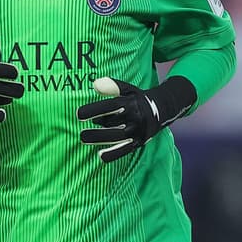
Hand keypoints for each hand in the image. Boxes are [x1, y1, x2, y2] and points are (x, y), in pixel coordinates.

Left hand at [77, 77, 193, 161]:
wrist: (162, 109)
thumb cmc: (137, 98)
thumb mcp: (127, 89)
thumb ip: (112, 86)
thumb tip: (95, 84)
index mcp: (130, 103)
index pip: (110, 106)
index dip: (94, 110)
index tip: (79, 115)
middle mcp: (135, 117)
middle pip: (112, 125)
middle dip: (95, 130)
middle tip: (80, 133)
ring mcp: (137, 130)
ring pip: (117, 137)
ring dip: (100, 140)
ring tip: (84, 139)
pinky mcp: (139, 141)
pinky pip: (125, 149)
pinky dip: (114, 153)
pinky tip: (100, 156)